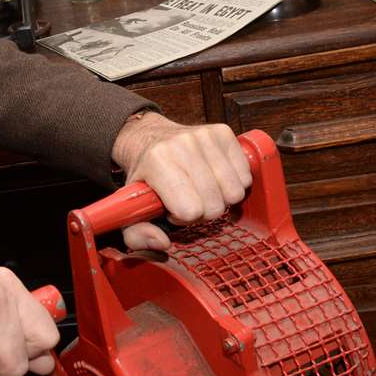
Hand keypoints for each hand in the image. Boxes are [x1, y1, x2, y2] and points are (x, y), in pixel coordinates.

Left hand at [110, 113, 251, 250]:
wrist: (149, 137)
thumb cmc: (145, 176)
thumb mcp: (130, 208)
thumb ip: (136, 235)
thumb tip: (161, 243)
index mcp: (157, 161)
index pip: (190, 210)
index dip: (183, 218)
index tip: (172, 209)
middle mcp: (182, 144)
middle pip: (215, 204)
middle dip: (203, 211)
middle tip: (188, 201)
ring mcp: (205, 136)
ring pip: (235, 192)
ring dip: (220, 198)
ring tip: (201, 190)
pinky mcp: (223, 132)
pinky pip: (245, 176)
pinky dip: (233, 184)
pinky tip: (214, 178)